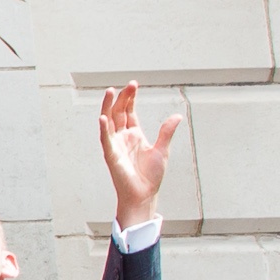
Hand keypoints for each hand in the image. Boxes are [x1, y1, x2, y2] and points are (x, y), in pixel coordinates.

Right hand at [96, 84, 182, 233]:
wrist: (144, 195)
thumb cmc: (150, 176)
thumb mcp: (162, 150)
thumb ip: (166, 132)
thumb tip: (176, 116)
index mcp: (134, 135)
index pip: (129, 111)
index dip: (130, 98)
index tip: (133, 85)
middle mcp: (123, 137)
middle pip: (119, 112)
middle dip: (122, 97)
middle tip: (128, 85)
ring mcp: (115, 145)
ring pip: (109, 121)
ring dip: (108, 107)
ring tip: (111, 92)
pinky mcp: (111, 155)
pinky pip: (106, 139)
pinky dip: (103, 129)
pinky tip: (103, 117)